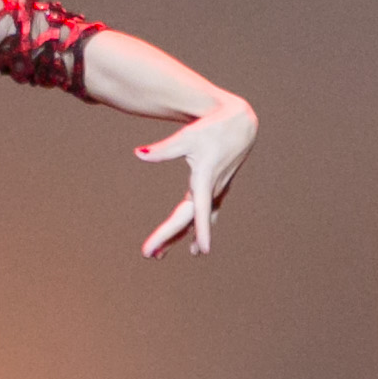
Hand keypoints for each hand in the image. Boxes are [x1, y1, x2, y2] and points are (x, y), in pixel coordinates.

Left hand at [136, 95, 256, 259]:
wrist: (239, 123)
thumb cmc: (211, 128)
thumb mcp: (186, 138)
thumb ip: (163, 149)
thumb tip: (138, 153)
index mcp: (205, 180)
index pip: (201, 211)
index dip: (202, 231)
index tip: (203, 252)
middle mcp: (211, 190)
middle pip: (188, 220)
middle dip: (169, 237)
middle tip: (149, 255)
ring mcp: (215, 191)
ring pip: (195, 220)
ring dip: (177, 237)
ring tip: (158, 255)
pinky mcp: (216, 189)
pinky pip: (202, 214)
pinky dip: (192, 228)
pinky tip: (189, 241)